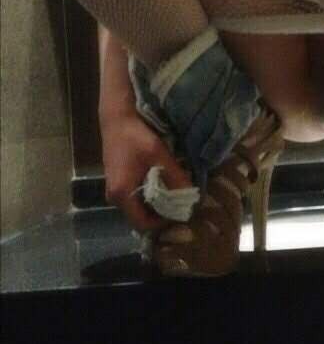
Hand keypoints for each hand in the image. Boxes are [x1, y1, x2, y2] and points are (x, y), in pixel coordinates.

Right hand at [99, 110, 192, 232]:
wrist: (116, 120)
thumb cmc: (136, 137)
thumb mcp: (160, 156)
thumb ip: (175, 177)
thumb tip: (190, 197)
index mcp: (122, 195)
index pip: (143, 224)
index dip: (163, 223)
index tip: (179, 212)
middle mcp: (114, 198)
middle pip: (139, 218)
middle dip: (161, 215)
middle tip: (180, 205)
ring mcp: (113, 191)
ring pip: (137, 209)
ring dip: (156, 206)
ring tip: (173, 195)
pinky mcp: (116, 184)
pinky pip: (134, 199)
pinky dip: (149, 197)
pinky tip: (162, 186)